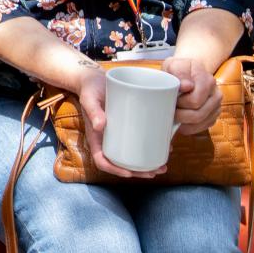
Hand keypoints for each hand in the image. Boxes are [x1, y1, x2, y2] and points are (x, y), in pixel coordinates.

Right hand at [73, 65, 161, 179]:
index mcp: (96, 138)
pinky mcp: (128, 125)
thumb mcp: (89, 98)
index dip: (115, 170)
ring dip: (147, 164)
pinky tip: (164, 146)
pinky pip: (138, 140)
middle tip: (155, 171)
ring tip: (163, 165)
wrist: (95, 78)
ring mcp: (118, 134)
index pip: (102, 160)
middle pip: (121, 162)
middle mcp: (108, 139)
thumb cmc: (90, 89)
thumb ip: (93, 111)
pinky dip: (150, 147)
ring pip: (132, 155)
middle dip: (138, 171)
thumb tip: (100, 126)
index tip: (129, 174)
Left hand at [163, 55, 221, 135]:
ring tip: (174, 113)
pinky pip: (200, 128)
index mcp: (207, 80)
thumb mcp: (174, 65)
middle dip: (180, 114)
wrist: (187, 72)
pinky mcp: (213, 117)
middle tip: (170, 108)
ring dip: (183, 121)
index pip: (195, 101)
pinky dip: (187, 127)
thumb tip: (186, 86)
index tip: (171, 98)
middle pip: (198, 115)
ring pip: (199, 123)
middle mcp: (216, 94)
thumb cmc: (178, 70)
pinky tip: (180, 120)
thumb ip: (179, 72)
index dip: (179, 103)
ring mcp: (216, 106)